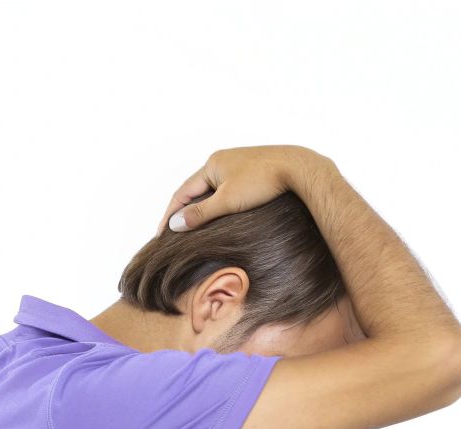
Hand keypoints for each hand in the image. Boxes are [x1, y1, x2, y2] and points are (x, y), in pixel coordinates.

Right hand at [159, 146, 335, 232]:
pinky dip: (220, 203)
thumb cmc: (264, 182)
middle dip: (185, 210)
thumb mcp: (228, 201)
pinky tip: (223, 216)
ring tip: (195, 228)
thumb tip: (176, 224)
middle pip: (196, 190)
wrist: (299, 168)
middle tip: (174, 233)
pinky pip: (229, 189)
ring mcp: (238, 164)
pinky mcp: (254, 170)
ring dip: (203, 207)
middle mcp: (222, 160)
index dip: (170, 214)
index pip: (182, 193)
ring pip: (213, 190)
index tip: (161, 234)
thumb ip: (202, 213)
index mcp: (211, 165)